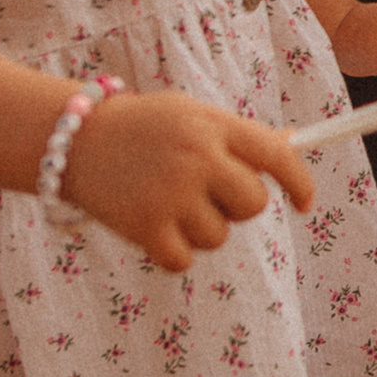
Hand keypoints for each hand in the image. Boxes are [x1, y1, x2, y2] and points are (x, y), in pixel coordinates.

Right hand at [61, 89, 315, 272]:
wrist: (71, 139)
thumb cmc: (143, 128)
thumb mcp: (191, 116)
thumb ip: (236, 136)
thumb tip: (290, 150)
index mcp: (213, 125)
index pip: (277, 156)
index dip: (299, 183)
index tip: (304, 203)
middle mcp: (197, 157)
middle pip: (253, 204)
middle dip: (238, 206)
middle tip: (207, 195)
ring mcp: (171, 193)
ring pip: (219, 236)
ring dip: (200, 228)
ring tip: (167, 202)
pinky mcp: (145, 227)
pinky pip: (185, 259)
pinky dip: (173, 251)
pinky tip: (153, 225)